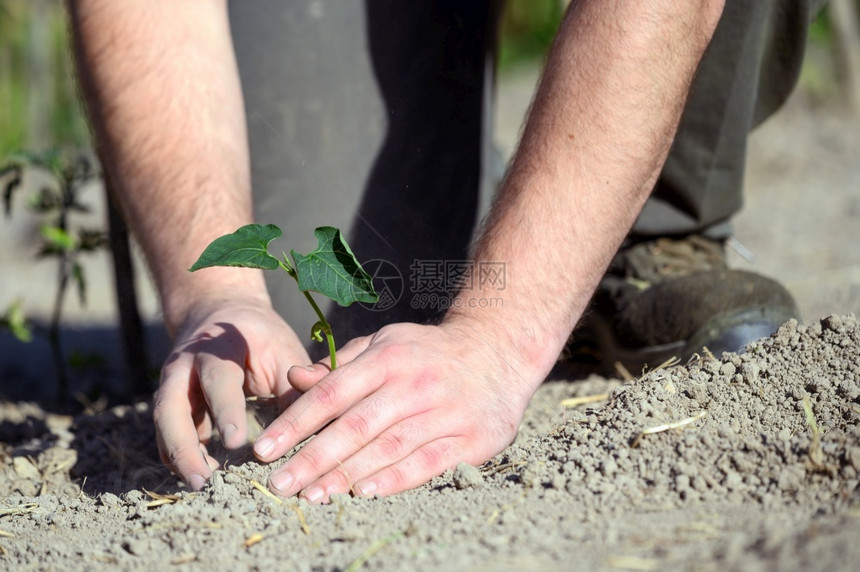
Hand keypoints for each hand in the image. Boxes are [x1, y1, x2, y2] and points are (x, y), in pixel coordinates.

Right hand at [153, 296, 310, 489]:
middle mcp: (184, 366)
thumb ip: (297, 385)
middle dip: (184, 446)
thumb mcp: (284, 351)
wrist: (221, 315)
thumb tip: (317, 426)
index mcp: (218, 347)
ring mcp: (170, 386)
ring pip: (163, 424)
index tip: (237, 442)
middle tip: (203, 481)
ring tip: (200, 487)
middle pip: (171, 406)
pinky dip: (178, 458)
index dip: (226, 410)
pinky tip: (200, 477)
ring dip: (178, 458)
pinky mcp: (170, 405)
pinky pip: (166, 435)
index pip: (218, 379)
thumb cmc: (262, 340)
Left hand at [252, 319, 539, 501]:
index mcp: (388, 357)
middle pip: (356, 425)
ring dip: (347, 475)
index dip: (296, 422)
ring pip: (388, 447)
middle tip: (278, 485)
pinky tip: (365, 494)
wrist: (499, 351)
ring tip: (312, 496)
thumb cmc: (428, 353)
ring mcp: (445, 411)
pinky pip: (428, 462)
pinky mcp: (471, 438)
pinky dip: (396, 479)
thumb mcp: (385, 344)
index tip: (264, 449)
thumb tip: (293, 379)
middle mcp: (415, 383)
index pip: (333, 392)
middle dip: (312, 458)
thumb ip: (340, 365)